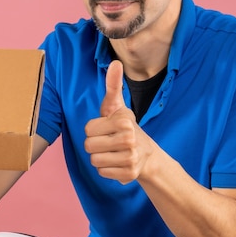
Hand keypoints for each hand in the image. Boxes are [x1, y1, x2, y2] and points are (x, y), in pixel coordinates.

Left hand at [84, 60, 154, 183]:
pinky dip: (106, 169)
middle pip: (89, 146)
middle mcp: (129, 138)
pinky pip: (102, 173)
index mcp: (124, 121)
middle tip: (108, 141)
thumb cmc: (124, 127)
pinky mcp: (129, 174)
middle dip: (95, 144)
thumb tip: (115, 62)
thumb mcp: (116, 106)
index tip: (106, 128)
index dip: (94, 129)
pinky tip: (117, 162)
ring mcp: (131, 157)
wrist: (147, 154)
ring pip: (94, 160)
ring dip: (99, 157)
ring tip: (112, 152)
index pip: (88, 129)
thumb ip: (113, 86)